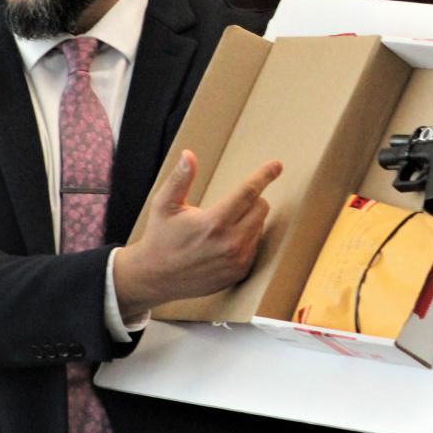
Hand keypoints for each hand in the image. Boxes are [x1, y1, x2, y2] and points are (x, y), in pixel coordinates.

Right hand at [114, 149, 281, 315]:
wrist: (155, 277)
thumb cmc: (159, 238)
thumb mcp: (164, 204)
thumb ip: (180, 178)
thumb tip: (188, 155)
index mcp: (214, 222)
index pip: (248, 192)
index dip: (264, 175)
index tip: (277, 165)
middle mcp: (230, 243)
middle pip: (261, 208)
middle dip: (251, 200)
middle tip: (229, 204)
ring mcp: (237, 261)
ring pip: (260, 227)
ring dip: (248, 220)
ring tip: (221, 226)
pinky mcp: (239, 273)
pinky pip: (255, 246)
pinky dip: (246, 239)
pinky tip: (225, 242)